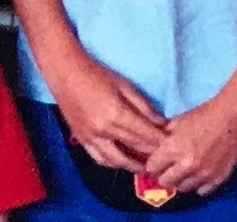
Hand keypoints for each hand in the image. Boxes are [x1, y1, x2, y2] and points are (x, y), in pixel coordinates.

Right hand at [51, 52, 167, 170]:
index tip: (172, 145)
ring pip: (118, 160)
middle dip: (152, 154)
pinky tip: (122, 161)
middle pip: (136, 149)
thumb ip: (143, 106)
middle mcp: (104, 129)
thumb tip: (161, 123)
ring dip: (134, 165)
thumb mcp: (123, 84)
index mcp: (117, 113)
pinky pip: (100, 158)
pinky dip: (113, 163)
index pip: (146, 136)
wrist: (64, 70)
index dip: (161, 142)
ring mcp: (91, 136)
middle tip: (164, 157)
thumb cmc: (95, 72)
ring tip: (145, 164)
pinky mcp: (81, 138)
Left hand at [144, 95, 236, 194]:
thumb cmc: (202, 116)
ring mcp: (203, 174)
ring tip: (181, 171)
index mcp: (173, 148)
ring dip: (180, 180)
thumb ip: (164, 137)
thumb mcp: (177, 122)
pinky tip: (197, 174)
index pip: (152, 167)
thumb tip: (153, 148)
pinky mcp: (218, 179)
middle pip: (166, 182)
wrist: (231, 119)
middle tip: (166, 168)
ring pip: (183, 188)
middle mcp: (187, 165)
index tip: (154, 162)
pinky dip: (197, 184)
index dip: (151, 164)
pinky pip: (201, 190)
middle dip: (163, 175)